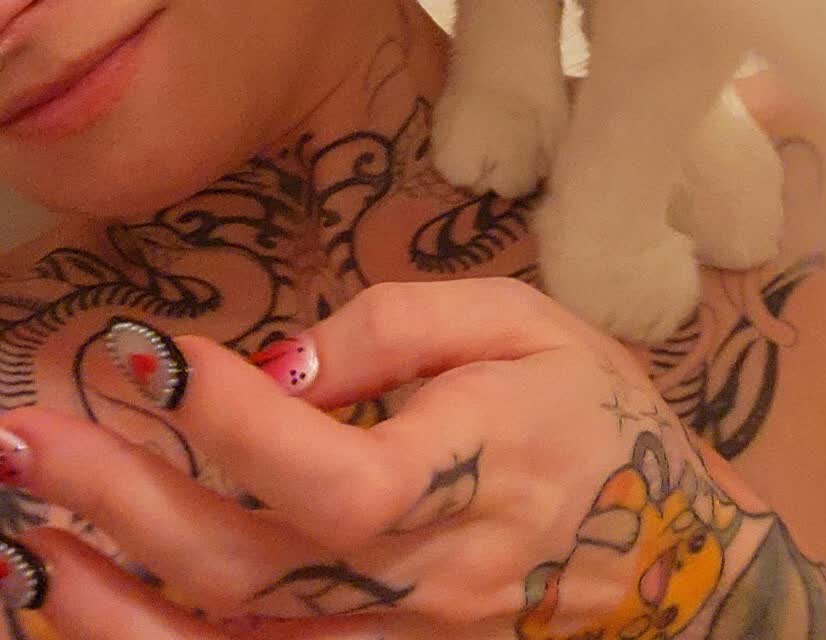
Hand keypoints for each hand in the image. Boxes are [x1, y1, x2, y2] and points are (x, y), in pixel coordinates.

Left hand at [0, 277, 825, 637]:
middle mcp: (423, 584)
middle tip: (22, 430)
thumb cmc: (592, 416)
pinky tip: (71, 598)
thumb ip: (404, 326)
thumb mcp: (524, 322)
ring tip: (16, 529)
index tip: (149, 353)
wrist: (667, 564)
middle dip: (120, 498)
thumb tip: (280, 360)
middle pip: (249, 566)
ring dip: (103, 592)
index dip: (234, 426)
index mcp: (474, 475)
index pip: (334, 477)